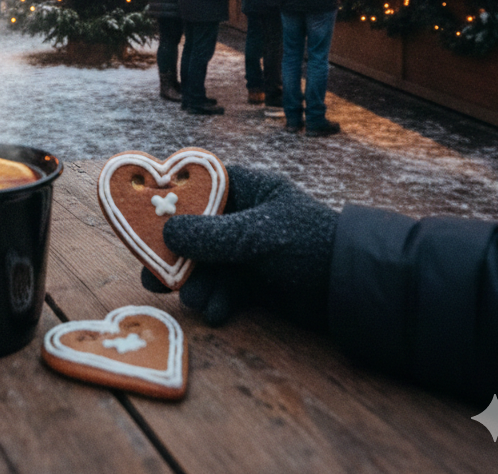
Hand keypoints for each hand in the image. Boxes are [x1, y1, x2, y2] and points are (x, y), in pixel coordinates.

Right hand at [140, 166, 337, 330]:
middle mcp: (243, 215)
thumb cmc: (309, 245)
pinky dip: (217, 299)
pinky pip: (225, 286)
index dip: (170, 196)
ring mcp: (248, 249)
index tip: (142, 214)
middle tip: (151, 275)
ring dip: (196, 282)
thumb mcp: (257, 236)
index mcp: (248, 188)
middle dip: (175, 253)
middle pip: (195, 228)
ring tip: (194, 301)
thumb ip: (210, 235)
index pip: (199, 183)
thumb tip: (165, 233)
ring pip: (207, 262)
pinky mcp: (255, 280)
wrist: (354, 291)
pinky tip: (216, 314)